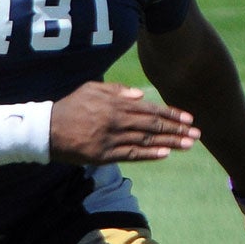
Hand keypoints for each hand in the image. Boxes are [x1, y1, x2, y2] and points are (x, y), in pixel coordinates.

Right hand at [50, 82, 199, 164]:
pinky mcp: (104, 154)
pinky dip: (149, 154)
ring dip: (170, 143)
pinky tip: (165, 154)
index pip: (150, 109)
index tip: (189, 119)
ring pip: (146, 140)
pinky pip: (131, 154)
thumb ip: (116, 90)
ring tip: (188, 145)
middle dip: (177, 130)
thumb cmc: (70, 106)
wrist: (47, 129)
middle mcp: (117, 120)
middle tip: (197, 134)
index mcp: (115, 103)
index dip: (171, 115)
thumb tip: (139, 95)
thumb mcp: (92, 89)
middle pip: (153, 125)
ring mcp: (111, 138)